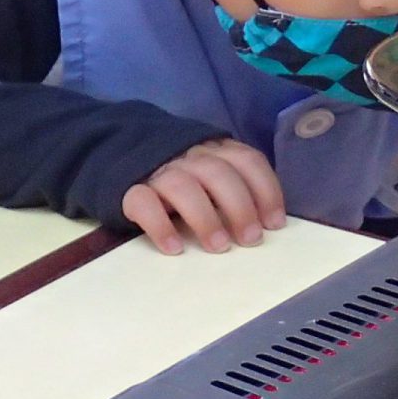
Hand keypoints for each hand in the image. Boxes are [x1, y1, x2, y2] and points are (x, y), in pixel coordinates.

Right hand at [123, 139, 286, 255]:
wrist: (122, 159)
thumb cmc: (184, 179)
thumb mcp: (212, 176)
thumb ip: (236, 189)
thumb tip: (270, 224)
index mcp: (215, 150)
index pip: (247, 160)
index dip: (265, 190)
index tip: (275, 223)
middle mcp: (189, 156)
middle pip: (218, 173)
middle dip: (239, 206)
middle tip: (250, 239)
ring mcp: (158, 171)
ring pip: (182, 186)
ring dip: (205, 217)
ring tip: (219, 247)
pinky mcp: (129, 190)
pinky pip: (143, 203)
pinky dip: (160, 226)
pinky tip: (174, 248)